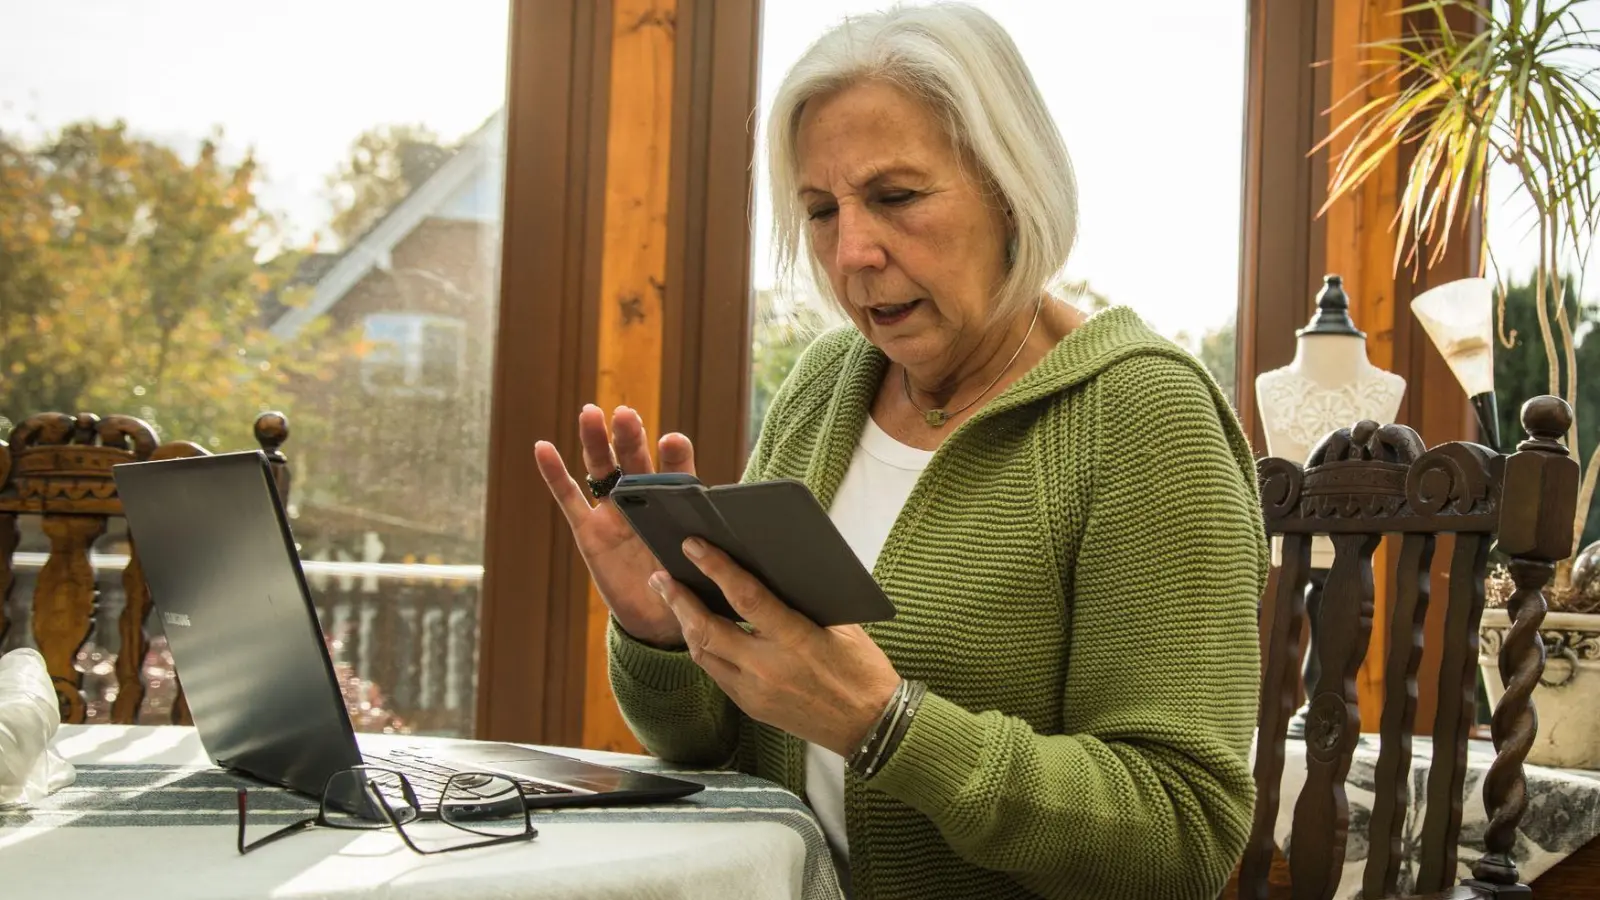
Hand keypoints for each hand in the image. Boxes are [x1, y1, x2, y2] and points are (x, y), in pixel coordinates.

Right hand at [534, 404, 693, 647]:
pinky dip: (555, 474)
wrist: (661, 618)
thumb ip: (706, 543)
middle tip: (626, 415)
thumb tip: (722, 528)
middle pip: (634, 460)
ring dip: (595, 441)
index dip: (674, 457)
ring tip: (590, 414)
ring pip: (602, 469)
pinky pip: (569, 499)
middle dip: (630, 437)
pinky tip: (543, 448)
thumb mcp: (701, 564)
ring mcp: (614, 513)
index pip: (676, 471)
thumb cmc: (689, 584)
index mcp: (677, 502)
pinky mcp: (589, 532)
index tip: (673, 443)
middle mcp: (644, 500)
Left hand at [649, 537, 900, 756]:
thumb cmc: (862, 670)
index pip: (746, 598)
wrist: (870, 726)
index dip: (716, 569)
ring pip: (703, 654)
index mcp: (796, 641)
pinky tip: (698, 631)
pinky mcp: (751, 708)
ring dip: (684, 624)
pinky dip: (704, 648)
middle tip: (660, 577)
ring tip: (671, 598)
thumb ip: (804, 602)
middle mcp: (768, 668)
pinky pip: (716, 674)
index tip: (693, 546)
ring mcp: (755, 692)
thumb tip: (769, 572)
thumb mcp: (841, 626)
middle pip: (708, 630)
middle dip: (679, 600)